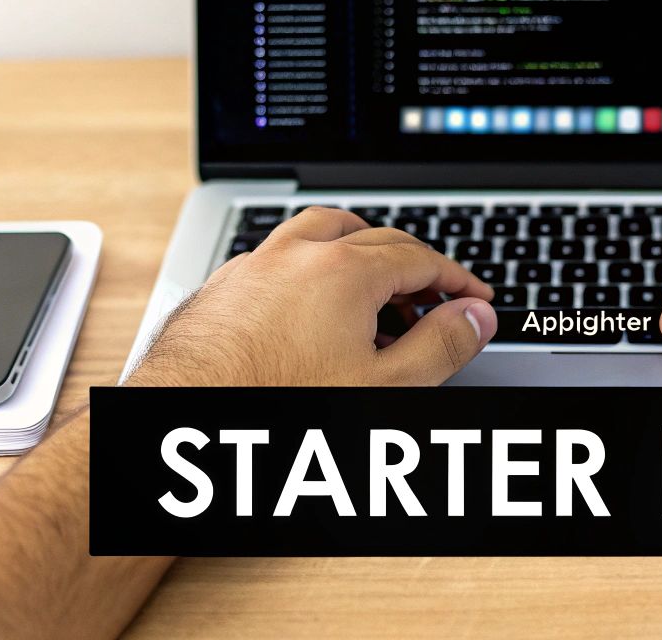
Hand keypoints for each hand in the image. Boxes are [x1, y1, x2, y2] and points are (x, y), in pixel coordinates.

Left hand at [128, 208, 496, 386]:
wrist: (185, 428)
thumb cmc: (278, 411)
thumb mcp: (384, 388)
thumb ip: (441, 346)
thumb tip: (476, 316)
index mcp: (343, 270)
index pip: (419, 257)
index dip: (456, 278)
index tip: (475, 298)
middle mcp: (296, 254)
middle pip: (372, 237)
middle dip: (412, 266)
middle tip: (434, 302)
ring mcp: (253, 267)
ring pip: (317, 234)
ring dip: (357, 251)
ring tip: (376, 290)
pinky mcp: (221, 289)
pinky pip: (277, 258)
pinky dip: (309, 269)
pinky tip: (311, 310)